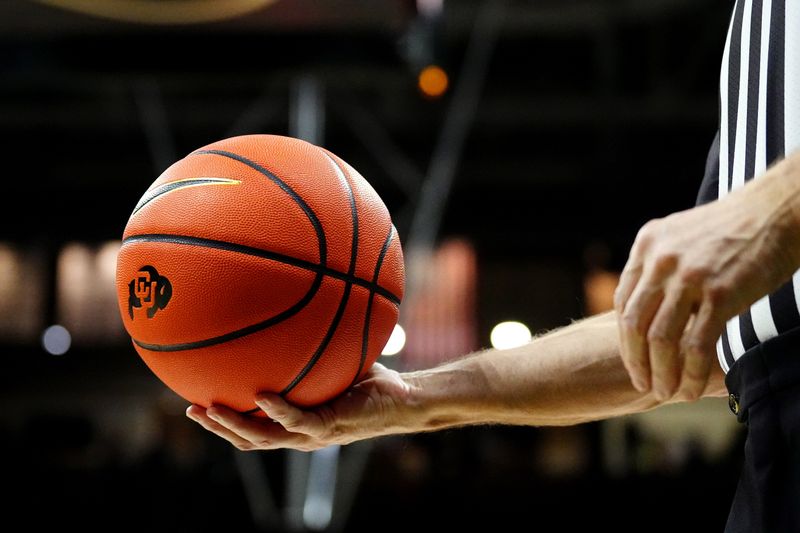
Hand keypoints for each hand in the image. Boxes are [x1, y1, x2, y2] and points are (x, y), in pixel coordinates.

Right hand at [186, 363, 411, 450]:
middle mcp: (299, 433)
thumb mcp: (336, 359)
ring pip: (262, 438)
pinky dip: (276, 410)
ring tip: (208, 409)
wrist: (404, 400)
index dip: (225, 421)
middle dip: (218, 426)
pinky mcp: (328, 427)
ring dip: (233, 426)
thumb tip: (299, 305)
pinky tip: (261, 395)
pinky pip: (296, 421)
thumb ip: (314, 343)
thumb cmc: (371, 381)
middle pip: (247, 438)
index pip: (253, 427)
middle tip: (190, 407)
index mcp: (296, 421)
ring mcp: (312, 435)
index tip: (198, 400)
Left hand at [614, 177, 799, 400]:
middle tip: (644, 385)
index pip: (624, 302)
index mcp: (647, 244)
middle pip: (634, 324)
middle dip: (636, 361)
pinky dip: (689, 373)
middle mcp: (661, 259)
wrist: (777, 211)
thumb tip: (646, 308)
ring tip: (666, 393)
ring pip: (660, 339)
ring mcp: (689, 276)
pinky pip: (696, 345)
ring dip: (661, 374)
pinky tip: (690, 389)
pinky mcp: (721, 293)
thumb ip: (660, 267)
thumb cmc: (733, 230)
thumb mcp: (681, 237)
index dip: (626, 338)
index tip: (635, 360)